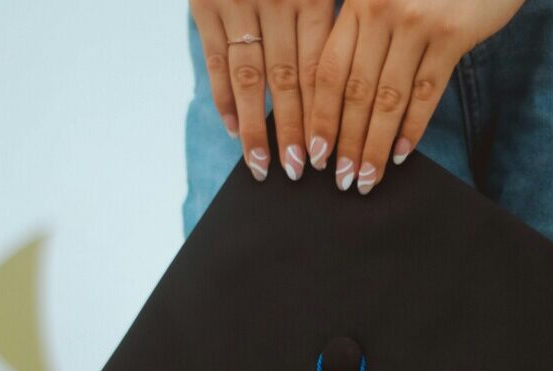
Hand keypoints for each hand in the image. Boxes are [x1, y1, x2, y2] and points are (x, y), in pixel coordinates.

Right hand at [190, 0, 334, 181]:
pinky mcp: (204, 4)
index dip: (322, 115)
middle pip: (286, 83)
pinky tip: (233, 128)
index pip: (319, 71)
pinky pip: (216, 60)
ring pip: (249, 78)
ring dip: (255, 126)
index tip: (326, 151)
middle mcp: (275, 2)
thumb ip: (333, 15)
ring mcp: (236, 3)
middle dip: (291, 131)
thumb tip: (348, 76)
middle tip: (296, 172)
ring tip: (262, 163)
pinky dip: (223, 98)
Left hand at [307, 0, 523, 192]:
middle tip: (339, 179)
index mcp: (357, 3)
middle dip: (344, 142)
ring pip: (388, 99)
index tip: (315, 152)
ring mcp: (416, 21)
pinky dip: (413, 128)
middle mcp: (380, 11)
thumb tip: (345, 98)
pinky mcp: (452, 32)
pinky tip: (402, 154)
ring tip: (367, 178)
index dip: (320, 117)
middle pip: (354, 92)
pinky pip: (426, 92)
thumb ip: (365, 31)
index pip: (327, 72)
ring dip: (375, 146)